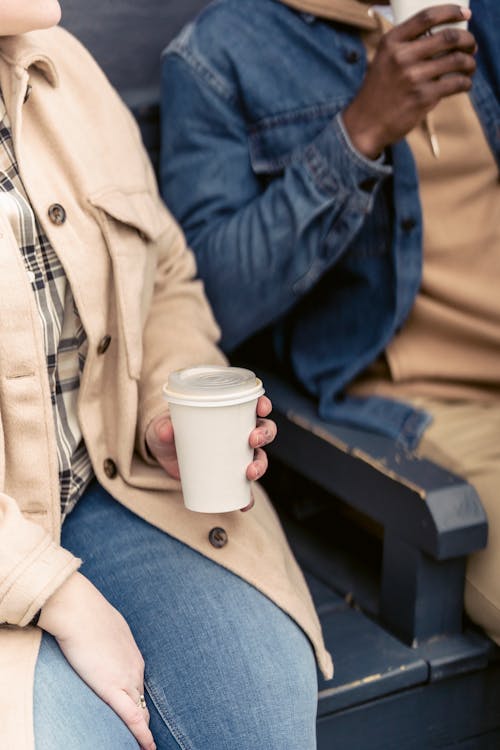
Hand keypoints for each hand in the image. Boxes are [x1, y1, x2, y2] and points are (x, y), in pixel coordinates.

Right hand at [38, 573, 155, 749]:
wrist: (79, 610)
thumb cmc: (87, 613)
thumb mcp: (105, 626)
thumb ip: (107, 641)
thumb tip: (99, 641)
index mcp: (132, 654)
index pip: (137, 683)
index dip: (137, 699)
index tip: (138, 711)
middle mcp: (135, 667)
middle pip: (141, 699)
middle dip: (142, 717)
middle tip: (143, 736)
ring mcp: (127, 678)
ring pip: (139, 711)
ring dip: (141, 728)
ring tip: (144, 745)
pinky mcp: (112, 687)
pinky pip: (132, 717)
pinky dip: (141, 734)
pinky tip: (148, 746)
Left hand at [145, 395, 276, 503]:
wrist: (161, 455)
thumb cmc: (166, 431)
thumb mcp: (162, 427)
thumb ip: (163, 428)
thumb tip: (167, 430)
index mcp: (228, 412)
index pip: (253, 404)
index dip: (263, 404)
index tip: (261, 407)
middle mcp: (238, 432)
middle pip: (264, 429)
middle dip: (264, 434)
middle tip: (252, 440)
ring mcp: (236, 454)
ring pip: (260, 456)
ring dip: (261, 464)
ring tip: (250, 472)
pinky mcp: (229, 475)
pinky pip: (245, 487)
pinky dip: (248, 497)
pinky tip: (245, 504)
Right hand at [343, 4, 475, 157]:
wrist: (366, 124)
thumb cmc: (378, 92)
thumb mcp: (384, 60)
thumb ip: (406, 47)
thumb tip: (443, 38)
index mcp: (391, 42)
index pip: (427, 17)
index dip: (451, 12)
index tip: (465, 14)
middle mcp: (402, 57)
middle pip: (447, 37)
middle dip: (467, 40)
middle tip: (471, 46)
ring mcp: (413, 77)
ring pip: (456, 61)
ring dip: (469, 63)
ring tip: (470, 66)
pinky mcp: (423, 97)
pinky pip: (455, 84)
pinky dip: (465, 83)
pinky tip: (464, 84)